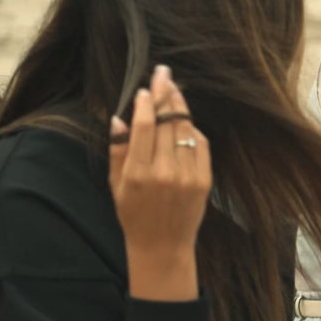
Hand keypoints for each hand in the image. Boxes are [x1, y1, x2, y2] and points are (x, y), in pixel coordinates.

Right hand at [109, 64, 212, 300]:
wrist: (163, 247)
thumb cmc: (133, 216)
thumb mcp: (115, 186)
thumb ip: (117, 151)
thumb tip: (118, 117)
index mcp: (138, 173)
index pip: (144, 127)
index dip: (146, 104)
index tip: (145, 88)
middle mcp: (164, 172)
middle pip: (168, 122)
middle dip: (166, 94)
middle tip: (164, 73)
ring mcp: (187, 176)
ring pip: (185, 130)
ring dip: (180, 106)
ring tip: (174, 89)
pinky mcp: (204, 180)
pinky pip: (200, 144)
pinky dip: (192, 129)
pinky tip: (185, 120)